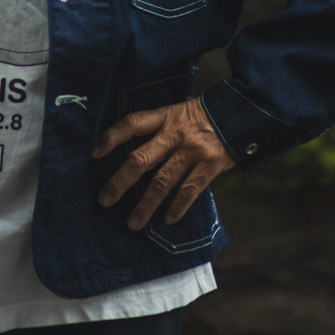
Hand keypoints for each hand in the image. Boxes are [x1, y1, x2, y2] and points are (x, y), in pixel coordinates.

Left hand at [92, 96, 236, 229]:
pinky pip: (190, 190)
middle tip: (104, 200)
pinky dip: (177, 206)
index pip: (132, 123)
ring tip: (133, 223)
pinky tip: (167, 219)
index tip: (93, 153)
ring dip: (145, 205)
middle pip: (141, 160)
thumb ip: (159, 126)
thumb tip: (129, 144)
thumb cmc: (203, 116)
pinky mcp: (211, 165)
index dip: (111, 137)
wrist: (241, 114)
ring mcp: (193, 151)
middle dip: (120, 182)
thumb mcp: (179, 111)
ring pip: (162, 182)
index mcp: (165, 117)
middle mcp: (175, 134)